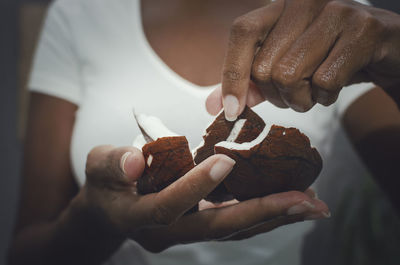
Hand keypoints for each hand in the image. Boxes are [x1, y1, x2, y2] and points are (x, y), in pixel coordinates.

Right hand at [72, 145, 328, 252]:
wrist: (108, 210)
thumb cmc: (104, 183)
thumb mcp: (98, 166)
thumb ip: (112, 162)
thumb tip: (135, 159)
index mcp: (139, 216)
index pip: (169, 206)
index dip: (195, 187)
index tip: (227, 161)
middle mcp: (168, 233)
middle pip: (218, 227)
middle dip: (262, 212)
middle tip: (305, 200)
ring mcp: (187, 233)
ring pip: (234, 230)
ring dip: (274, 216)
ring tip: (312, 204)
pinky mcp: (200, 226)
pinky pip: (236, 224)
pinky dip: (264, 213)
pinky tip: (290, 204)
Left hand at [206, 0, 399, 118]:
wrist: (384, 51)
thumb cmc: (329, 58)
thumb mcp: (284, 69)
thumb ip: (250, 83)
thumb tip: (214, 106)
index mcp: (280, 6)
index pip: (242, 32)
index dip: (232, 74)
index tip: (231, 110)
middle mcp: (304, 2)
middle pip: (265, 66)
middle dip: (277, 94)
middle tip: (294, 93)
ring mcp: (335, 11)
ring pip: (290, 75)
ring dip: (299, 99)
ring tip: (312, 92)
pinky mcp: (363, 30)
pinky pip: (324, 83)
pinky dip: (324, 98)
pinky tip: (333, 88)